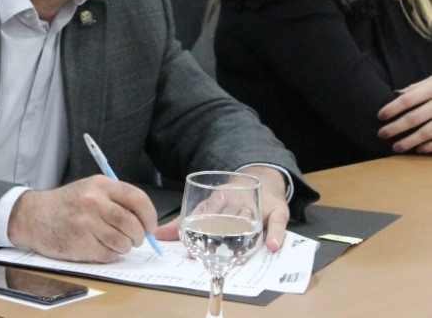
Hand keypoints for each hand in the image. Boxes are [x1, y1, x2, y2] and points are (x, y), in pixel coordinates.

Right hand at [7, 176, 156, 262]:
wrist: (34, 216)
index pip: (138, 200)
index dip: (150, 216)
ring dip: (123, 247)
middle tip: (135, 238)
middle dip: (138, 236)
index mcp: (100, 185)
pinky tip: (98, 246)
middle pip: (132, 225)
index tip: (150, 226)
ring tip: (113, 242)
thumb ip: (116, 200)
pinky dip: (109, 254)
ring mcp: (86, 223)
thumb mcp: (90, 189)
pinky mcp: (80, 243)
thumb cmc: (65, 204)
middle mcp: (94, 201)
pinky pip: (108, 254)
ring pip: (123, 242)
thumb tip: (145, 221)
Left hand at [154, 166, 288, 251]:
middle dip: (216, 235)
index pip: (204, 213)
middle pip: (226, 218)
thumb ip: (182, 222)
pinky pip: (278, 222)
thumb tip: (156, 235)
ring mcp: (257, 205)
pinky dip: (276, 234)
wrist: (261, 179)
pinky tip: (273, 246)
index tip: (189, 249)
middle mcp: (236, 201)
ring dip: (242, 236)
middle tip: (208, 253)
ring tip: (236, 254)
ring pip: (249, 220)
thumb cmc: (228, 200)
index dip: (196, 231)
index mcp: (217, 199)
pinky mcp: (277, 211)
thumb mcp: (206, 207)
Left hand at [378, 75, 431, 153]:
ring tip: (396, 148)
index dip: (392, 109)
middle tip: (381, 135)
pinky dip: (429, 146)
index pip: (408, 99)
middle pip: (414, 117)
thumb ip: (417, 88)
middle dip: (395, 128)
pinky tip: (418, 150)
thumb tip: (396, 94)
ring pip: (428, 132)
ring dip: (410, 141)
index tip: (379, 117)